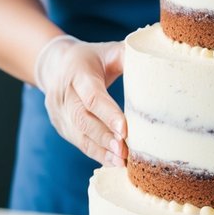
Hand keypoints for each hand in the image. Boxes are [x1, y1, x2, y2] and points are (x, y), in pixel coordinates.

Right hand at [34, 35, 126, 165]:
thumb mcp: (108, 51)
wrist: (55, 64)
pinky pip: (78, 142)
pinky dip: (96, 154)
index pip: (92, 96)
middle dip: (104, 138)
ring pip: (79, 135)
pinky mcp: (61, 126)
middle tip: (124, 151)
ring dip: (101, 151)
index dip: (108, 114)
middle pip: (83, 119)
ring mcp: (59, 112)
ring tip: (121, 163)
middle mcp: (64, 94)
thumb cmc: (91, 58)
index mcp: (78, 73)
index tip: (125, 130)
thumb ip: (129, 57)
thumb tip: (158, 65)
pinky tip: (113, 163)